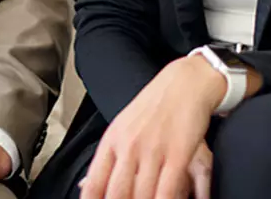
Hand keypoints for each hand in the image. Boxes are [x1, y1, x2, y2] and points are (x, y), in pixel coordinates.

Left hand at [79, 54, 224, 198]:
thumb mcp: (121, 127)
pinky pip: (167, 191)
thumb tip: (86, 185)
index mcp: (112, 141)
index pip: (94, 184)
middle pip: (117, 194)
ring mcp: (152, 151)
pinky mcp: (178, 155)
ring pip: (142, 196)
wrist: (184, 83)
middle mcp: (129, 147)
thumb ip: (107, 158)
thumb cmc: (154, 106)